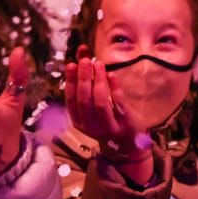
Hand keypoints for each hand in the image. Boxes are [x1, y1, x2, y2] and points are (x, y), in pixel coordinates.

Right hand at [64, 49, 150, 181]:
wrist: (126, 144)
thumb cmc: (107, 118)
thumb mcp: (93, 103)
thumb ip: (87, 80)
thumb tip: (82, 54)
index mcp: (79, 121)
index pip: (71, 100)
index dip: (70, 81)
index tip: (71, 64)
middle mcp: (91, 126)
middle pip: (84, 101)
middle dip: (84, 79)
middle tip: (86, 60)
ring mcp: (108, 127)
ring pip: (100, 103)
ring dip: (98, 81)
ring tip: (99, 64)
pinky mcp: (125, 124)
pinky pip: (118, 104)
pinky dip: (114, 88)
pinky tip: (112, 75)